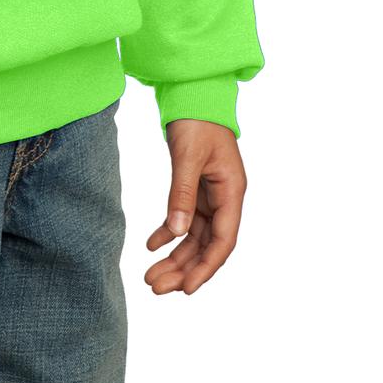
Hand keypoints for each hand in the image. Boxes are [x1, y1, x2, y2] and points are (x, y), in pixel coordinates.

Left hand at [144, 119, 246, 295]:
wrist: (194, 92)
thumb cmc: (197, 119)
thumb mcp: (188, 155)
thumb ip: (182, 193)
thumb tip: (178, 231)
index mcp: (232, 191)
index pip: (223, 241)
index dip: (206, 268)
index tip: (186, 289)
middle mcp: (225, 198)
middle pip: (207, 245)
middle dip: (184, 269)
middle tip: (155, 287)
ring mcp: (212, 194)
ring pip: (195, 236)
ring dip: (175, 256)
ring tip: (150, 275)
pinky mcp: (197, 188)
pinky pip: (185, 219)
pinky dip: (168, 233)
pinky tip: (150, 245)